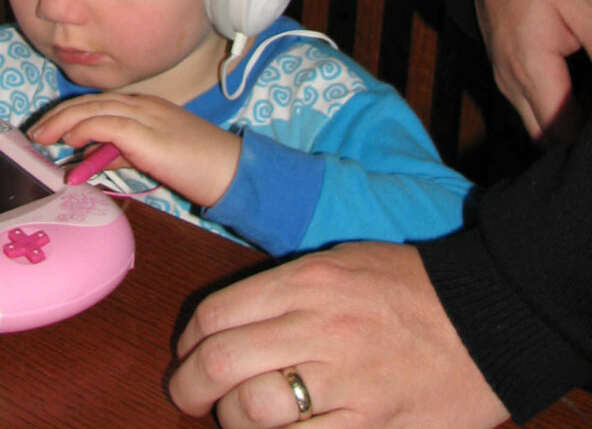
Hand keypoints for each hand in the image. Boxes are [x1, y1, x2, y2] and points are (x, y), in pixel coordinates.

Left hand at [28, 93, 239, 205]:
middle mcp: (142, 104)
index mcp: (145, 106)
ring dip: (62, 123)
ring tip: (43, 137)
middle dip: (58, 116)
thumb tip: (90, 159)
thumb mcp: (151, 156)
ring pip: (93, 109)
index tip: (49, 129)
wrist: (230, 169)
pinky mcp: (146, 132)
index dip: (69, 114)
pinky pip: (106, 124)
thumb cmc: (197, 166)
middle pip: (90, 102)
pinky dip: (83, 129)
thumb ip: (121, 154)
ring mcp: (145, 115)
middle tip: (36, 133)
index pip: (98, 102)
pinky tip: (69, 140)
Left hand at [168, 242, 508, 427]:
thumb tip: (222, 326)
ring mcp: (346, 381)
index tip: (187, 356)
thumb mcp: (339, 263)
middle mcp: (318, 328)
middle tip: (189, 397)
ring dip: (230, 421)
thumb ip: (281, 290)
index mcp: (306, 282)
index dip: (186, 343)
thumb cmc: (409, 287)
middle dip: (188, 389)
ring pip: (251, 412)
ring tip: (237, 419)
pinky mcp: (371, 425)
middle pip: (219, 364)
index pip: (214, 315)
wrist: (491, 316)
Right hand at [472, 0, 591, 143]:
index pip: (561, 130)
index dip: (586, 141)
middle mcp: (511, 85)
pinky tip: (581, 101)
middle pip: (547, 139)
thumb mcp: (587, 5)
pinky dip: (557, 114)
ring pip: (538, 128)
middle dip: (577, 141)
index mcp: (530, 70)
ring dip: (568, 129)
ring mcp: (505, 82)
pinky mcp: (507, 76)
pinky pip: (532, 110)